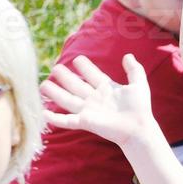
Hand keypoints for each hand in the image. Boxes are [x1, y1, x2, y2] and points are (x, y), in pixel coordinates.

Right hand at [40, 53, 156, 148]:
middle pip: (76, 86)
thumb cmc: (139, 109)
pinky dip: (55, 118)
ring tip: (42, 86)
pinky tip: (44, 113)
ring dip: (55, 93)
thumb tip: (128, 55)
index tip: (78, 59)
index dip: (85, 67)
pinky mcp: (85, 122)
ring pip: (67, 100)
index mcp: (107, 89)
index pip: (93, 75)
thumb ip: (135, 70)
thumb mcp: (139, 85)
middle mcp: (95, 99)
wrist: (138, 128)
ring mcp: (89, 110)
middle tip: (55, 68)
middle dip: (65, 77)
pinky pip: (67, 120)